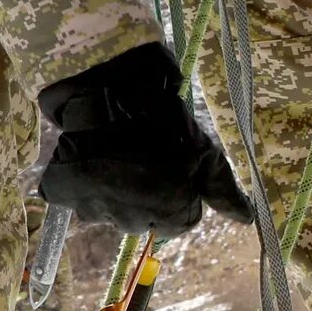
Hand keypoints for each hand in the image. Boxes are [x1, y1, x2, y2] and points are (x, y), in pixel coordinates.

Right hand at [35, 43, 251, 233]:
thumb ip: (222, 187)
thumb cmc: (159, 114)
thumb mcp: (200, 145)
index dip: (182, 188)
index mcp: (173, 211)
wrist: (99, 88)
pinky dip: (89, 178)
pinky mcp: (64, 196)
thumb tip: (247, 220)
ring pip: (116, 209)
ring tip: (118, 147)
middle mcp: (135, 222)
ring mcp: (97, 211)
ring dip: (120, 185)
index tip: (174, 159)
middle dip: (150, 190)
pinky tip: (94, 151)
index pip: (185, 219)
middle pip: (149, 217)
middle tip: (145, 150)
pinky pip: (83, 196)